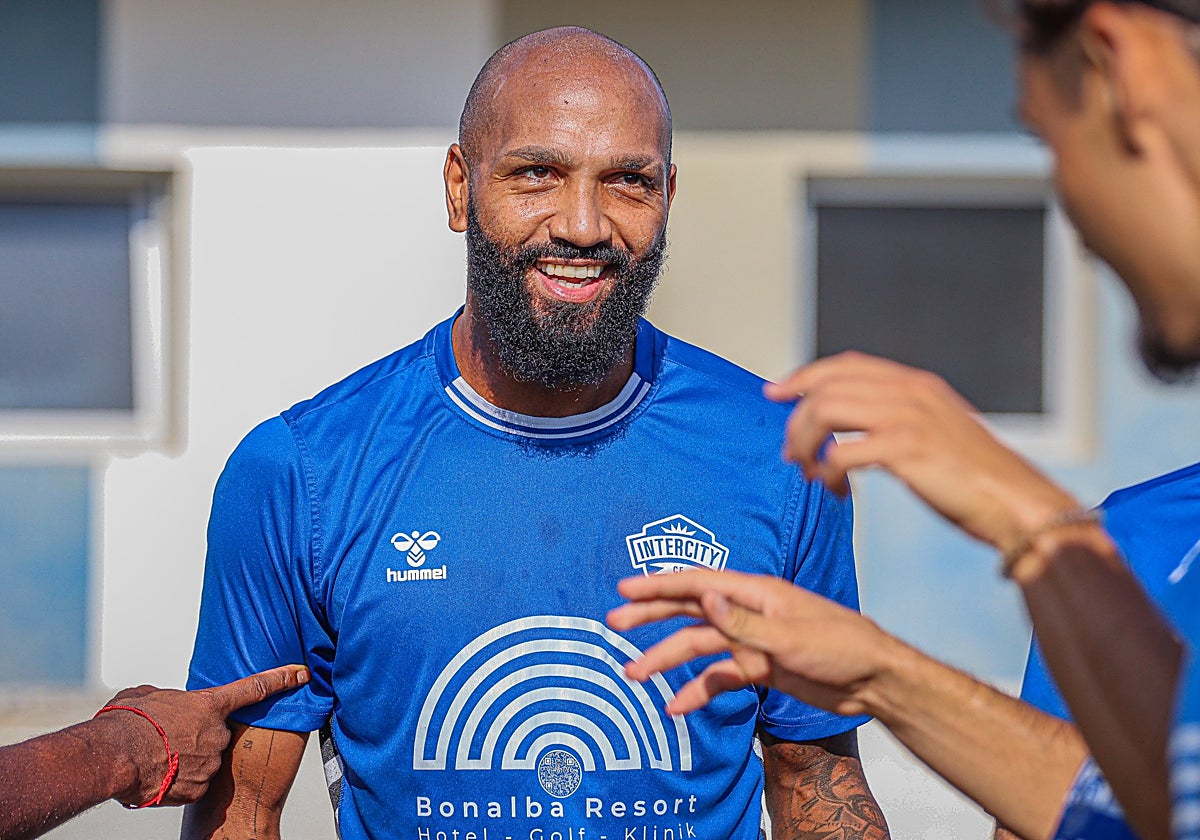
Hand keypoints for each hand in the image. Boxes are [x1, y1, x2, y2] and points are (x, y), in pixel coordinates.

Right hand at [101, 664, 308, 805]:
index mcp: (209, 704)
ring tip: (156, 757)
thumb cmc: (127, 723)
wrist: (114, 757)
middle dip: (195, 736)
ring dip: (184, 760)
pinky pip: (193, 784)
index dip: (281, 680)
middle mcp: (217, 733)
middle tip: (166, 738)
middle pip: (216, 734)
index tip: (301, 674)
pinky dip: (177, 782)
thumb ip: (168, 699)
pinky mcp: (199, 788)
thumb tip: (164, 704)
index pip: (255, 688)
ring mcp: (211, 762)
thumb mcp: (147, 696)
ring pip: (204, 761)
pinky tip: (158, 776)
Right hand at [607, 569, 898, 716]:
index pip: (698, 584)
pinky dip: (697, 690)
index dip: (659, 586)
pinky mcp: (760, 667)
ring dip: (667, 659)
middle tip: (614, 623)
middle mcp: (750, 612)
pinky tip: (676, 705)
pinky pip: (719, 677)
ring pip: (699, 646)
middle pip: (690, 610)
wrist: (876, 681)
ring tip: (634, 674)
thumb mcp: (791, 635)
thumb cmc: (843, 646)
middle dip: (652, 617)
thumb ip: (743, 621)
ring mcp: (753, 640)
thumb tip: (704, 597)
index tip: (624, 589)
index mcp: (757, 593)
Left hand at [764, 351, 1077, 552]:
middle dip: (797, 419)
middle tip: (791, 453)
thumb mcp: (935, 431)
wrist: (1018, 503)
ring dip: (805, 444)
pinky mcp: (906, 449)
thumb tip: (851, 429)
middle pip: (826, 387)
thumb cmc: (975, 479)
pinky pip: (842, 452)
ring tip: (807, 470)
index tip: (775, 393)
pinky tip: (834, 489)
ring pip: (826, 412)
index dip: (804, 376)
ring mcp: (908, 417)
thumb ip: (898, 418)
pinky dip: (827, 472)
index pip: (844, 365)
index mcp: (916, 383)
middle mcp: (910, 391)